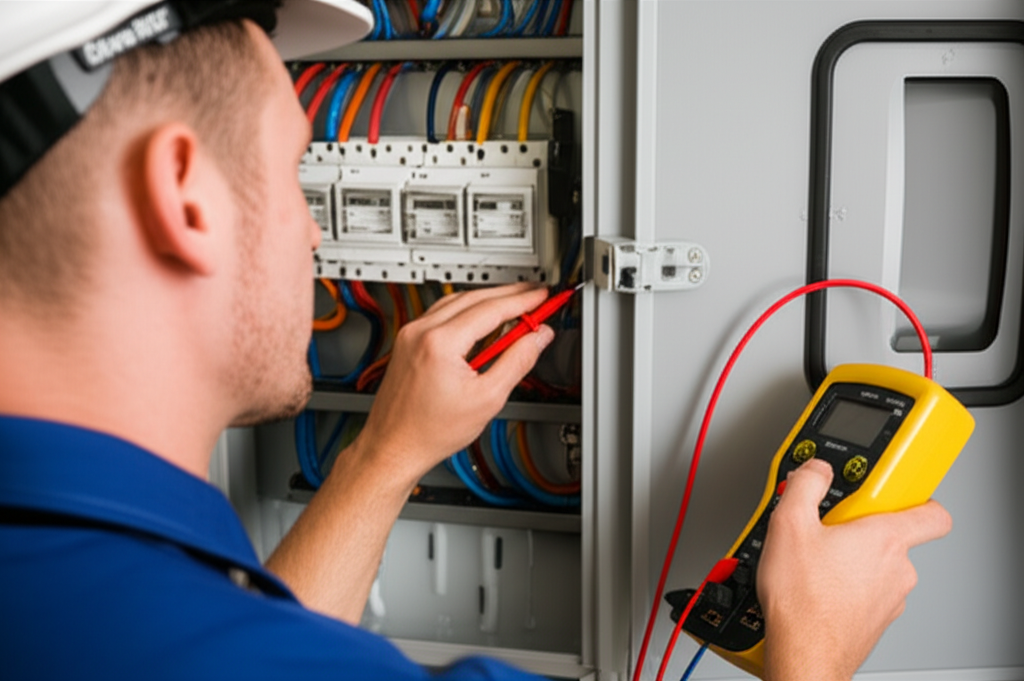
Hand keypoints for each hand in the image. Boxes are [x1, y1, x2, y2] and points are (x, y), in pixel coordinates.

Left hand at [352, 282, 553, 485]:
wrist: (394, 446)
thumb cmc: (430, 431)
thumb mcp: (487, 399)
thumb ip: (518, 361)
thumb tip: (538, 337)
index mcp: (440, 343)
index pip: (491, 309)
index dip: (522, 301)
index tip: (542, 298)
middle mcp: (420, 331)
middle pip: (474, 298)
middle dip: (509, 295)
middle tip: (535, 296)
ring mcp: (410, 334)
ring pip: (456, 301)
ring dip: (487, 299)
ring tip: (515, 304)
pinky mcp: (407, 340)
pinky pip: (441, 313)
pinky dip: (466, 310)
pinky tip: (482, 318)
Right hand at [757, 458, 951, 680]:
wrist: (804, 654)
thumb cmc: (803, 600)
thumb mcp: (789, 524)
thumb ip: (807, 485)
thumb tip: (816, 469)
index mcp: (886, 539)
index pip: (931, 512)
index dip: (914, 498)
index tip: (886, 492)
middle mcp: (898, 569)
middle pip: (893, 537)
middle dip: (860, 529)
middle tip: (826, 530)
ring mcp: (891, 599)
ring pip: (879, 567)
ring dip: (851, 560)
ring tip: (813, 562)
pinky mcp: (876, 620)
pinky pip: (867, 592)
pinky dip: (845, 586)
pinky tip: (815, 586)